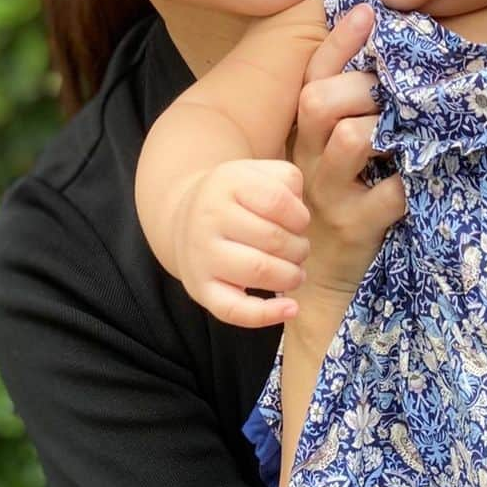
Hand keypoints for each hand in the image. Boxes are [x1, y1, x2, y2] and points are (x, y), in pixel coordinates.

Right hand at [172, 159, 309, 327]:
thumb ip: (287, 181)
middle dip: (299, 249)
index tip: (300, 223)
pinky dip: (267, 314)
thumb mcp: (258, 172)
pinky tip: (291, 308)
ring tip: (294, 273)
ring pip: (259, 271)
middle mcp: (209, 218)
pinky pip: (234, 310)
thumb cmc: (236, 198)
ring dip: (290, 275)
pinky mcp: (200, 289)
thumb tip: (300, 218)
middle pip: (272, 239)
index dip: (300, 217)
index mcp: (227, 183)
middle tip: (299, 250)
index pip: (276, 201)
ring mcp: (202, 255)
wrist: (185, 219)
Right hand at [291, 4, 405, 300]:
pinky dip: (414, 180)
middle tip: (393, 97)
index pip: (313, 75)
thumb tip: (385, 44)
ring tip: (407, 134)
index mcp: (307, 133)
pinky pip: (391, 192)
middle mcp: (309, 157)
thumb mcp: (337, 152)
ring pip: (352, 137)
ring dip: (386, 128)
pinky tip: (425, 178)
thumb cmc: (343, 200)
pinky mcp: (355, 224)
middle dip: (364, 87)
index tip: (368, 13)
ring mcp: (329, 191)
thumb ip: (354, 106)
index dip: (338, 41)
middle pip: (321, 100)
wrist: (322, 276)